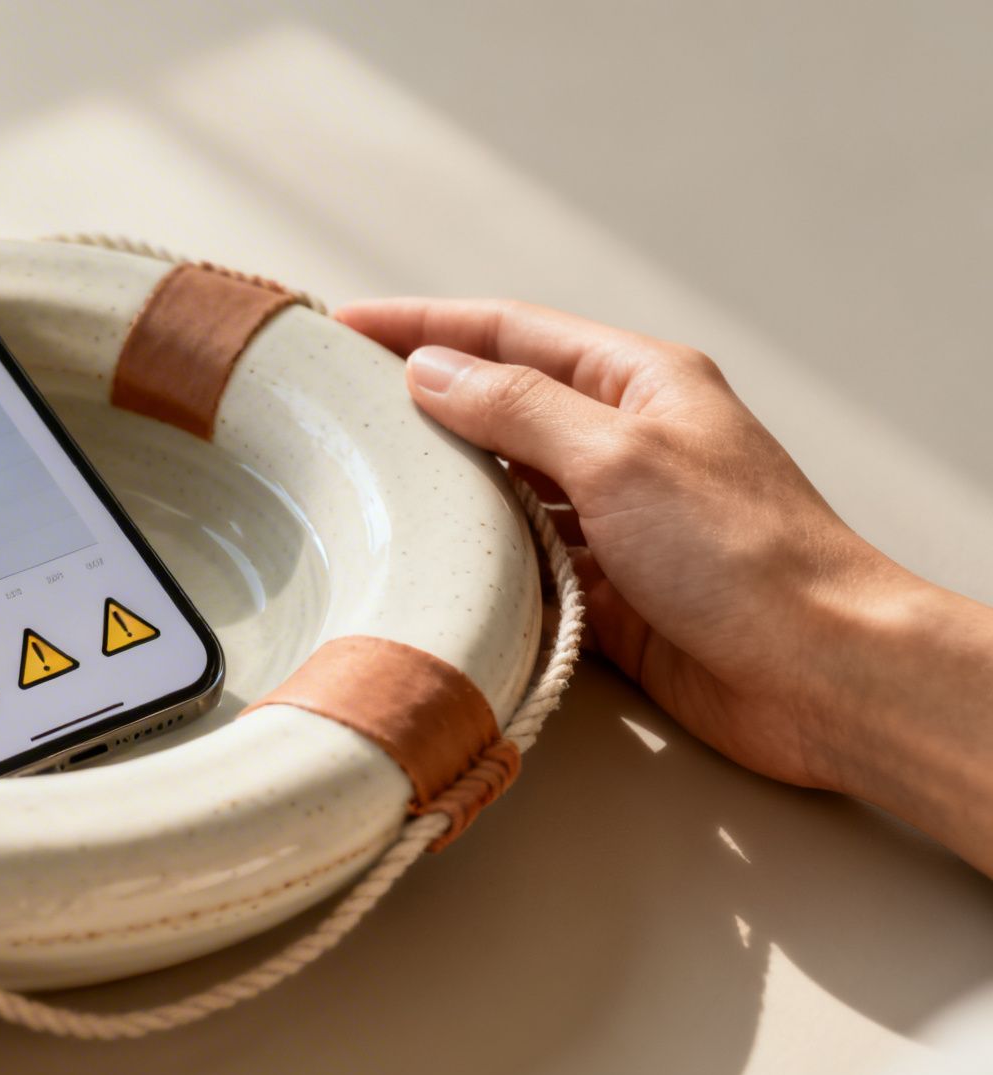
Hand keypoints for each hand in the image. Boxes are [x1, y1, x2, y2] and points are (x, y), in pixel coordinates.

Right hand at [336, 299, 992, 872]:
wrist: (817, 672)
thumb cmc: (744, 553)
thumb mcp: (617, 455)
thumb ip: (516, 408)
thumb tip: (431, 371)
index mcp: (640, 383)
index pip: (509, 332)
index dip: (423, 324)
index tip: (346, 324)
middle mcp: (626, 442)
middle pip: (501, 404)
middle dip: (422, 401)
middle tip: (337, 405)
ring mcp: (616, 518)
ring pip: (505, 486)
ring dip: (445, 485)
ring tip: (363, 483)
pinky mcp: (607, 590)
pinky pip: (522, 562)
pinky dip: (478, 559)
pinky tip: (430, 561)